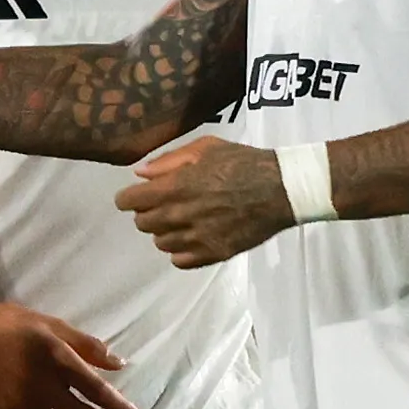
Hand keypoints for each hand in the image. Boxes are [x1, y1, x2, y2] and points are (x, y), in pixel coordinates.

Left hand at [117, 135, 296, 267]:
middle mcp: (179, 216)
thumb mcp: (206, 148)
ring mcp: (196, 238)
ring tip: (181, 221)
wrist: (281, 189)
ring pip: (160, 243)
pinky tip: (192, 238)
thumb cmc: (243, 162)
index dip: (127, 199)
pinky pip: (180, 261)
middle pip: (142, 224)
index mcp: (174, 187)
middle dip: (147, 213)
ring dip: (164, 232)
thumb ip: (169, 161)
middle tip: (163, 205)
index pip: (129, 202)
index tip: (133, 197)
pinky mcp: (212, 254)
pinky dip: (180, 251)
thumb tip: (140, 174)